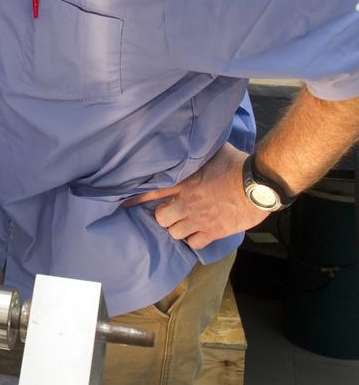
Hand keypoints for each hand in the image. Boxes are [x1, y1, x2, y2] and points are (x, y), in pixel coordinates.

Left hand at [123, 143, 266, 249]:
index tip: (124, 203)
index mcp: (184, 182)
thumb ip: (199, 152)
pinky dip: (194, 240)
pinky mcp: (214, 232)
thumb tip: (195, 141)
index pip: (151, 191)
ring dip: (177, 228)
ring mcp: (199, 219)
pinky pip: (194, 243)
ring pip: (174, 232)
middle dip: (164, 215)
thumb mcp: (214, 152)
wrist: (259, 184)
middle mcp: (187, 202)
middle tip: (172, 212)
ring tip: (184, 223)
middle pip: (160, 217)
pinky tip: (198, 234)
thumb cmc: (238, 164)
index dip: (136, 198)